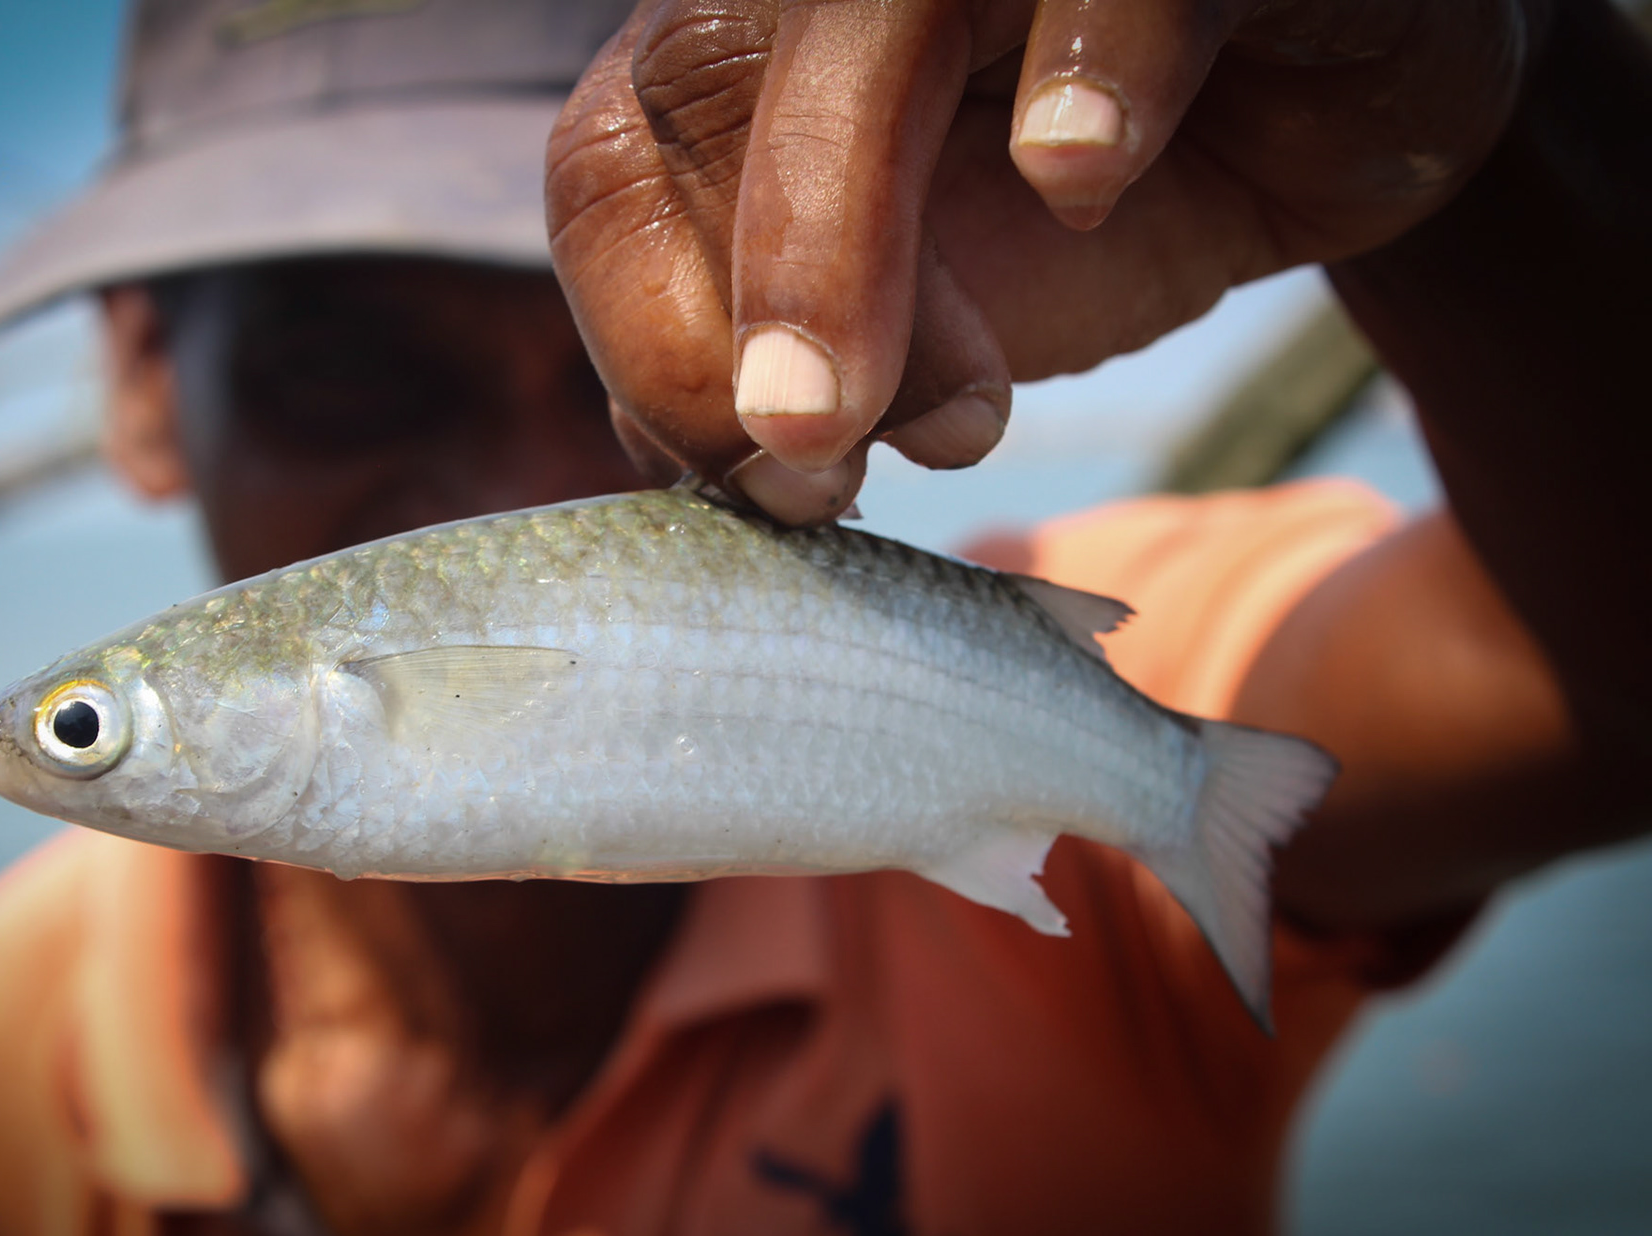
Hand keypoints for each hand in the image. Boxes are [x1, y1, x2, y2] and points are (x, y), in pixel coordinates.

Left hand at [547, 0, 1540, 520]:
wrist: (1325, 115)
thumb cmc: (1106, 210)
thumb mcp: (939, 327)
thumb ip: (805, 370)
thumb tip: (678, 465)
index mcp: (749, 64)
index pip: (610, 174)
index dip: (653, 343)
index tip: (769, 488)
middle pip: (699, 83)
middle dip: (745, 302)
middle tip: (815, 467)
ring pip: (867, 24)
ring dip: (849, 218)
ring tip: (932, 412)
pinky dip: (1094, 61)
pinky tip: (1081, 181)